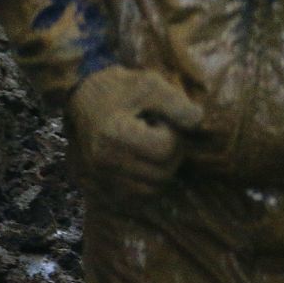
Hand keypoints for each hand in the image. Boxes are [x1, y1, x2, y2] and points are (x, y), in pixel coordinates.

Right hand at [68, 66, 202, 197]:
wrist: (86, 98)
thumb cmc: (122, 88)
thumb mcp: (151, 84)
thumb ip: (176, 103)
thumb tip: (197, 121)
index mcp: (114, 135)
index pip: (164, 150)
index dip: (174, 133)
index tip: (162, 119)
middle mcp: (104, 161)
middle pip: (161, 174)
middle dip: (172, 154)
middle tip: (162, 133)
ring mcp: (100, 177)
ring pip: (151, 191)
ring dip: (161, 170)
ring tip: (152, 147)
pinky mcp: (100, 187)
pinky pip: (135, 198)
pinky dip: (147, 183)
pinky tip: (144, 160)